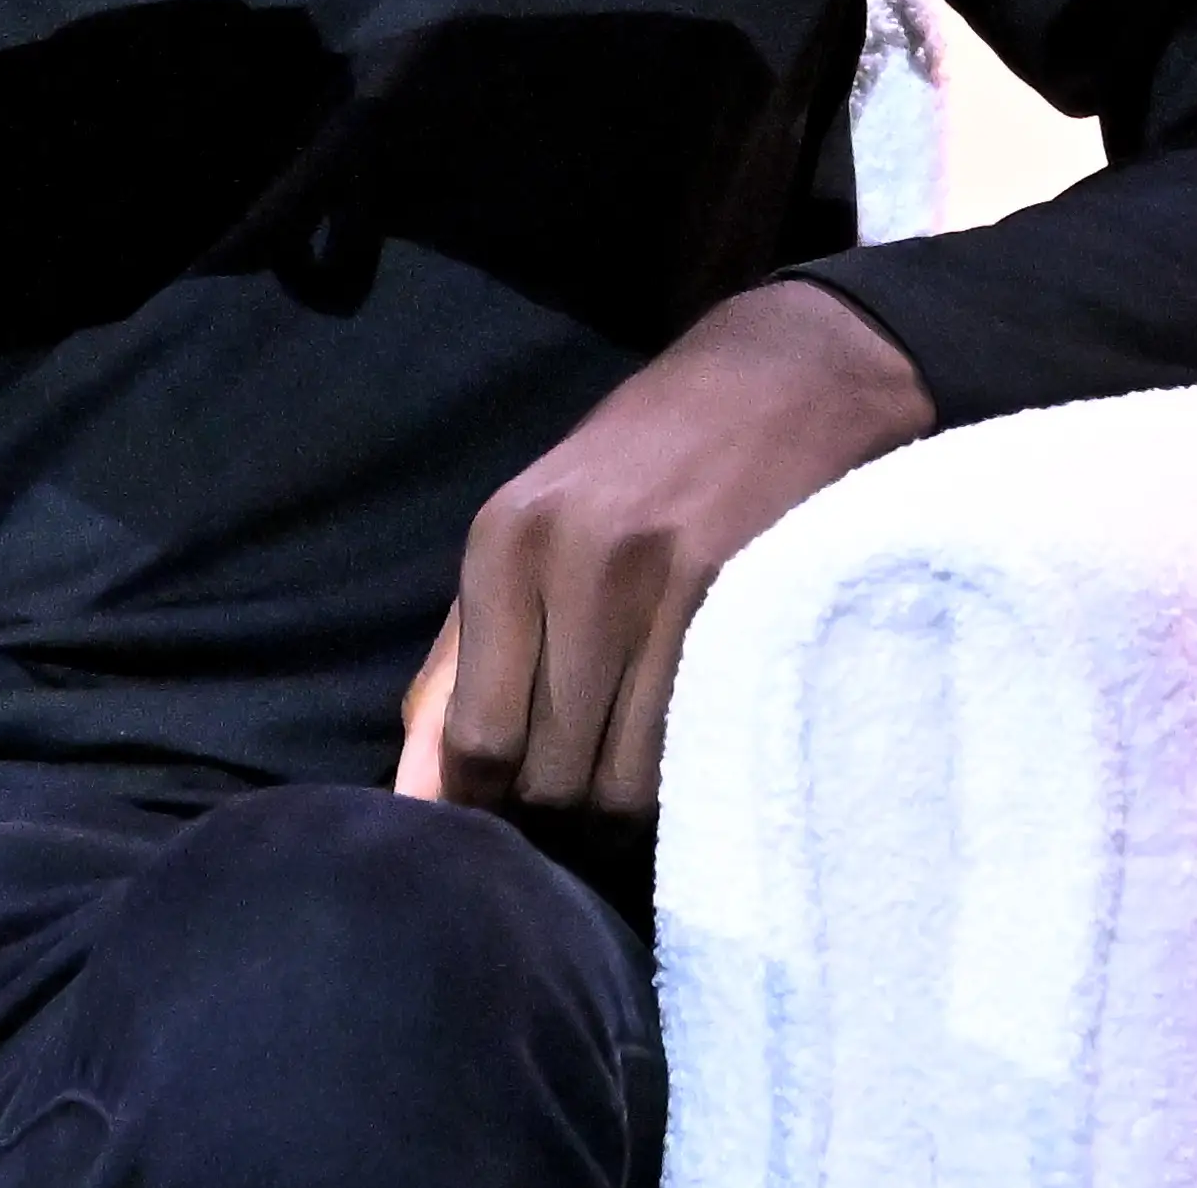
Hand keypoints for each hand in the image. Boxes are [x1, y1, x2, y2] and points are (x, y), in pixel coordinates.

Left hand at [392, 279, 935, 813]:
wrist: (781, 380)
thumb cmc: (638, 468)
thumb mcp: (527, 534)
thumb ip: (461, 661)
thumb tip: (416, 789)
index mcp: (502, 543)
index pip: (476, 739)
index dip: (488, 803)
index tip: (511, 816)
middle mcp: (572, 562)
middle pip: (549, 773)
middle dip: (558, 815)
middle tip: (579, 804)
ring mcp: (662, 583)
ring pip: (624, 782)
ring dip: (623, 809)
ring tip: (631, 775)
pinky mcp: (742, 602)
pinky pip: (694, 751)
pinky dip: (683, 778)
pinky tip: (685, 751)